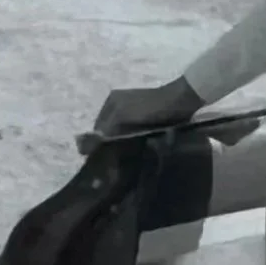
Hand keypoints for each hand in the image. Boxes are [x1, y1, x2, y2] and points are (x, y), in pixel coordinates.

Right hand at [77, 77, 202, 153]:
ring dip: (123, 146)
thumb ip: (105, 130)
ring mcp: (135, 112)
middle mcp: (120, 105)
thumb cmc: (151, 107)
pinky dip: (134, 143)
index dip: (98, 144)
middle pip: (110, 132)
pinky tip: (137, 153)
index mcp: (112, 102)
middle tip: (115, 164)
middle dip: (110, 145)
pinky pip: (135, 134)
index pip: (98, 128)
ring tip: (126, 161)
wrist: (183, 100)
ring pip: (122, 134)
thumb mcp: (123, 116)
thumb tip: (82, 146)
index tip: (102, 162)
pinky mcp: (148, 119)